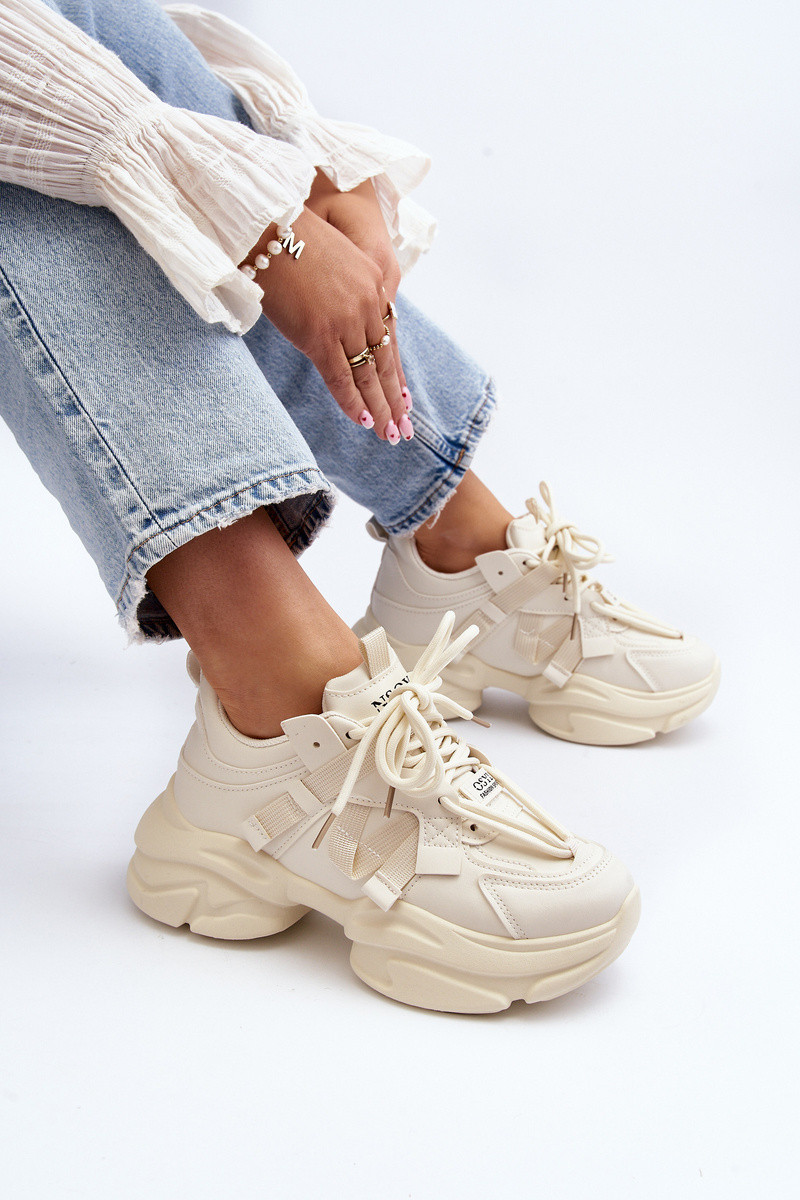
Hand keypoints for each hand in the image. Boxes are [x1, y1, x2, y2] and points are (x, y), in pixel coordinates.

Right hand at [245, 207, 409, 440]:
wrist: (269, 229)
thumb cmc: (291, 242)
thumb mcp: (336, 261)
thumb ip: (347, 291)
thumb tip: (341, 319)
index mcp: (376, 282)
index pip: (389, 339)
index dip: (396, 372)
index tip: (404, 398)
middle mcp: (368, 304)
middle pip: (385, 362)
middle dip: (395, 400)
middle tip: (404, 428)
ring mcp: (346, 321)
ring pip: (367, 375)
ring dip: (379, 409)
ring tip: (389, 435)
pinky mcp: (320, 336)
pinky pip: (340, 378)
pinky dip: (352, 403)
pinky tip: (362, 421)